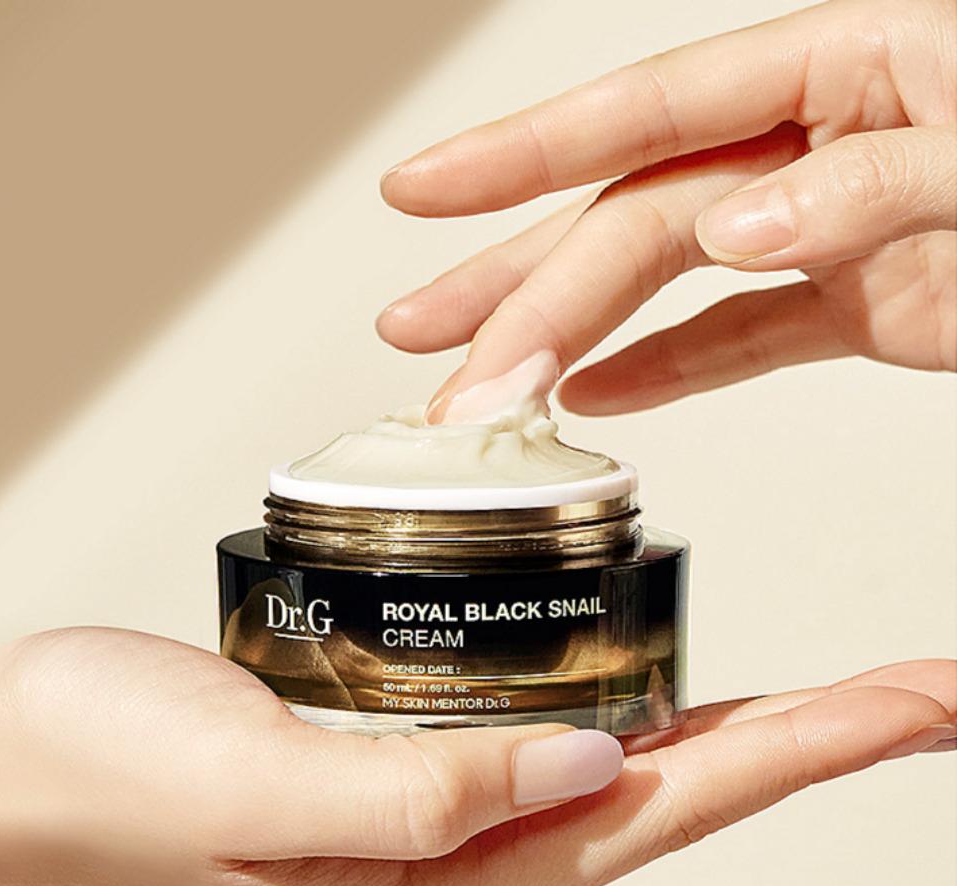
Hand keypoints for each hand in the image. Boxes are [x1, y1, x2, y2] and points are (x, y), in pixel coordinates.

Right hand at [0, 628, 951, 885]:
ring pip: (623, 769)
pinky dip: (627, 704)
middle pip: (674, 793)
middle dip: (805, 740)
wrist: (13, 763)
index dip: (807, 750)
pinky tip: (660, 676)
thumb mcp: (266, 784)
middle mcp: (459, 868)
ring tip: (832, 694)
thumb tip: (598, 765)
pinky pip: (546, 735)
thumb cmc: (109, 778)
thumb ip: (431, 794)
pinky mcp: (399, 766)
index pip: (670, 810)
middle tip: (915, 691)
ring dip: (730, 728)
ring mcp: (435, 820)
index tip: (915, 702)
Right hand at [376, 0, 955, 419]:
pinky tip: (597, 401)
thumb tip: (742, 226)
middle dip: (517, 286)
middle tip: (427, 343)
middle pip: (627, 217)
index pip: (646, 110)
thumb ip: (877, 181)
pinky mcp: (856, 304)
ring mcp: (826, 229)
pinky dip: (664, 376)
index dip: (521, 152)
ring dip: (561, 333)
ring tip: (478, 376)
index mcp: (843, 68)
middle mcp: (813, 145)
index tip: (423, 191)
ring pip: (657, 284)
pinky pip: (734, 342)